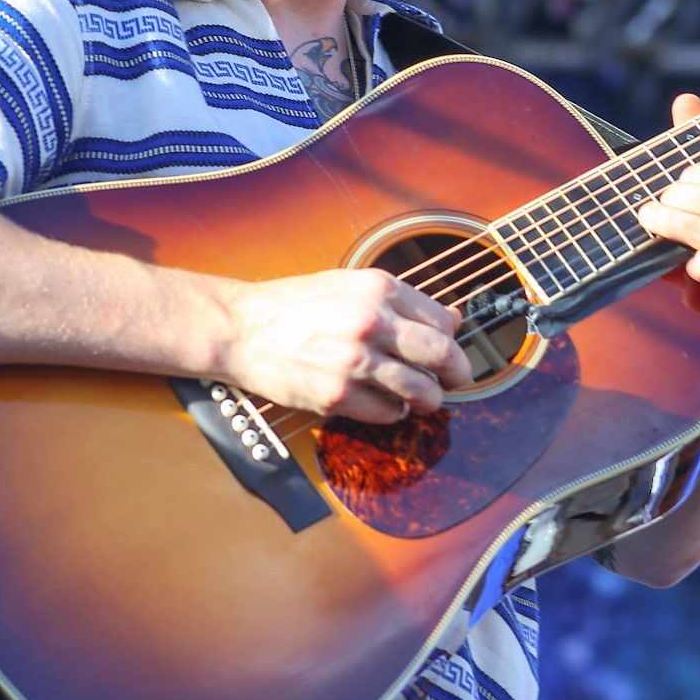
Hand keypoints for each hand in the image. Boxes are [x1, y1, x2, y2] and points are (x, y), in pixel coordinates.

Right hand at [210, 268, 473, 422]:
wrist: (242, 328)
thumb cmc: (296, 305)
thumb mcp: (351, 286)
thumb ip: (402, 303)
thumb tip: (453, 320)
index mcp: (379, 288)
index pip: (442, 321)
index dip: (452, 341)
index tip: (449, 352)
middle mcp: (372, 321)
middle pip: (443, 355)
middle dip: (457, 373)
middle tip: (455, 381)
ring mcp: (355, 360)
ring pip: (422, 391)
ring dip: (429, 400)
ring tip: (423, 400)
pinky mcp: (337, 395)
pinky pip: (388, 413)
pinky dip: (393, 413)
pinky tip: (385, 404)